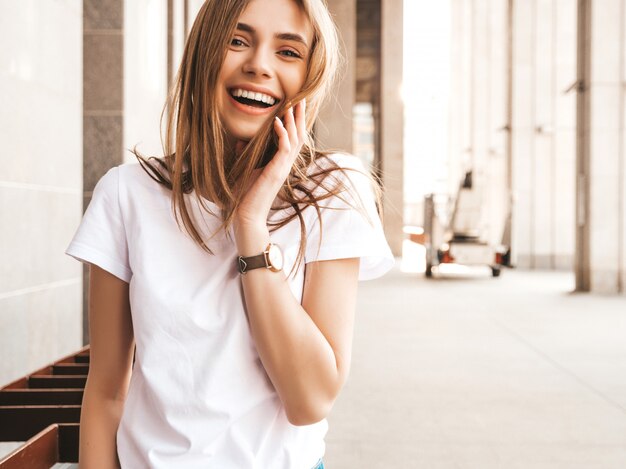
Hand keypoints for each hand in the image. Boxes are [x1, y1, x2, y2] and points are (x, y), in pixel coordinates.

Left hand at [233, 100, 305, 230]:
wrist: (246, 215)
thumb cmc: (245, 196)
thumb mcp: (244, 169)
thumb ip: (245, 155)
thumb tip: (240, 141)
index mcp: (280, 164)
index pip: (293, 140)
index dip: (295, 123)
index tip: (294, 106)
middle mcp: (285, 165)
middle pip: (299, 136)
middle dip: (299, 117)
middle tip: (301, 99)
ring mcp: (283, 168)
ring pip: (295, 139)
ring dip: (293, 121)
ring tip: (292, 105)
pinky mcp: (277, 171)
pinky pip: (285, 148)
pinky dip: (282, 133)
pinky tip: (277, 121)